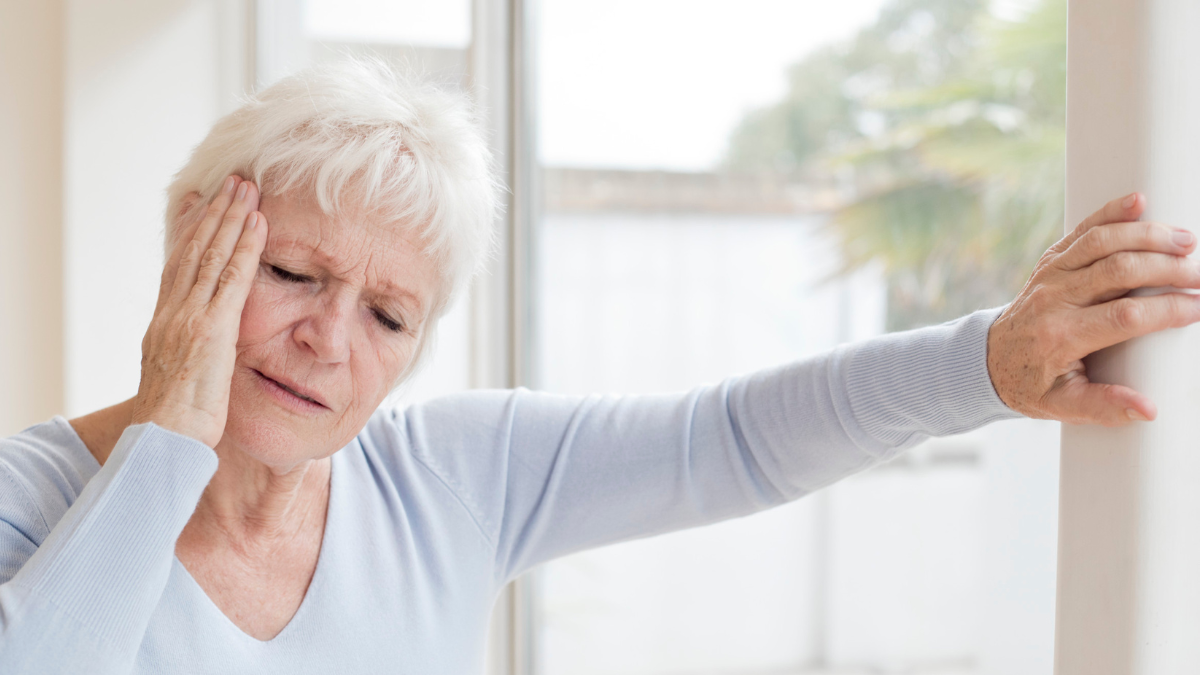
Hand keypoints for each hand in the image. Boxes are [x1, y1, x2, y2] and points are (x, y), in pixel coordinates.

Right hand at [130, 176, 267, 446]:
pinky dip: (246, 248)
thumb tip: (206, 349)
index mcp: (164, 324)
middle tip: (231, 181)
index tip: (200, 202)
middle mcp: (173, 313)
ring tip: (248, 188)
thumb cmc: (177, 424)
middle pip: (193, 250)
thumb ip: (194, 354)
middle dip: (214, 213)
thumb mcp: (183, 378)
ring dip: (231, 218)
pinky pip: (233, 280)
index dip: (190, 231)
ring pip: (211, 255)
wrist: (164, 442)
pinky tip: (259, 225)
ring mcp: (190, 318)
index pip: (177, 266)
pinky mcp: (211, 330)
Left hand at [988, 193, 1199, 426]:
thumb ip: (1104, 407)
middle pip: (1118, 271)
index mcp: (1061, 336)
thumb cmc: (1031, 383)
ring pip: (1101, 242)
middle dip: (1166, 268)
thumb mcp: (1062, 404)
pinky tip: (1139, 201)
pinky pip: (1081, 231)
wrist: (989, 359)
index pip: (1124, 316)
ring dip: (1147, 236)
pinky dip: (1110, 213)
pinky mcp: (1050, 261)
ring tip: (1186, 241)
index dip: (1166, 310)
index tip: (1198, 308)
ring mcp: (1050, 275)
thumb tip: (1147, 409)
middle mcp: (1054, 299)